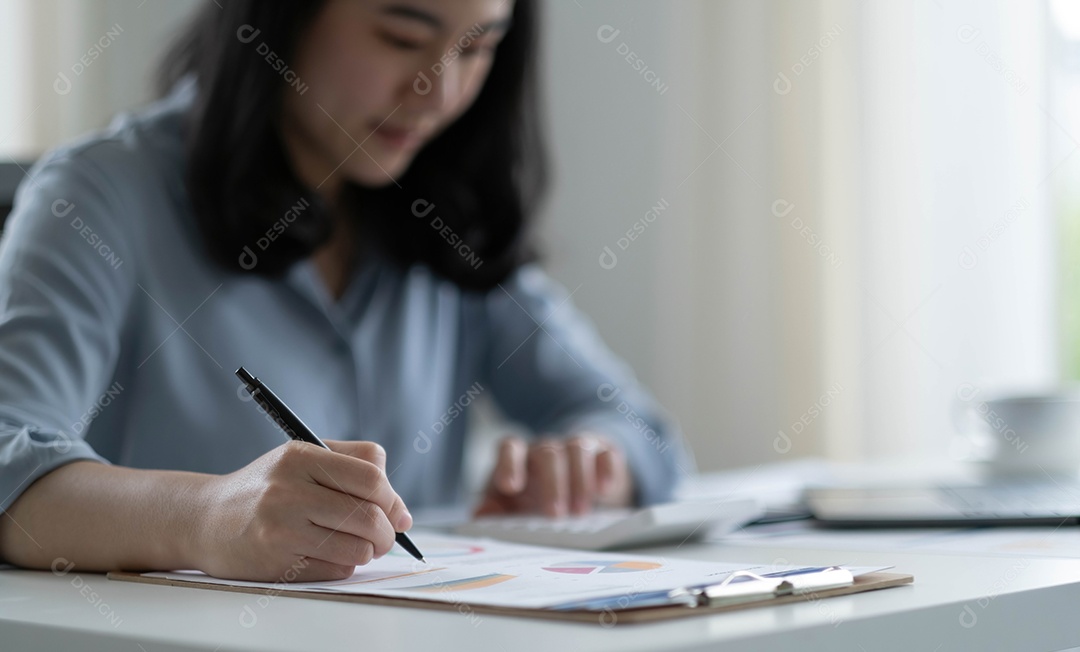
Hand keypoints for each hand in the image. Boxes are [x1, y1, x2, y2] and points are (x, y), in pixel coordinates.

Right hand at [193, 440, 411, 581]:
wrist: (205, 519)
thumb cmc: (266, 488)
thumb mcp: (304, 458)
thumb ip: (356, 467)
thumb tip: (402, 513)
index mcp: (300, 456)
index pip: (370, 478)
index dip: (392, 499)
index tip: (396, 512)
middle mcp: (289, 490)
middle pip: (368, 516)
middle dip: (387, 533)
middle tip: (384, 537)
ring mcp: (281, 528)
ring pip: (357, 549)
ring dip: (367, 552)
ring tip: (356, 545)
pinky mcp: (276, 562)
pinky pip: (336, 569)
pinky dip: (342, 565)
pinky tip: (326, 553)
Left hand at [473, 433, 633, 517]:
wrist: (573, 481)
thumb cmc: (534, 496)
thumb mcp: (511, 504)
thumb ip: (494, 508)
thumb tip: (481, 514)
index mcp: (519, 457)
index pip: (511, 448)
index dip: (509, 464)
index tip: (509, 486)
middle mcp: (546, 448)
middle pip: (548, 452)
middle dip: (552, 483)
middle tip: (555, 515)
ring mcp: (576, 446)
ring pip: (577, 449)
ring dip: (580, 480)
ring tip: (580, 512)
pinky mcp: (604, 452)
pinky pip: (606, 454)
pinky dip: (606, 469)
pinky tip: (604, 490)